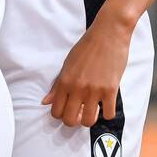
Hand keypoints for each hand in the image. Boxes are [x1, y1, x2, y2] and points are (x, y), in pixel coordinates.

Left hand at [43, 10, 132, 126]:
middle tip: (79, 114)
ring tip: (92, 111)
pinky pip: (109, 114)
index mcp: (64, 82)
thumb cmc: (86, 48)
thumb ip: (57, 86)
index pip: (56, 111)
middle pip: (70, 120)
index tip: (67, 110)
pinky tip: (106, 105)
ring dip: (90, 120)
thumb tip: (45, 102)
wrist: (107, 34)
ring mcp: (94, 90)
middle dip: (73, 121)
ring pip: (89, 121)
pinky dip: (107, 113)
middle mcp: (77, 88)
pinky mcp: (111, 90)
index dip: (60, 115)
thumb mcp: (67, 65)